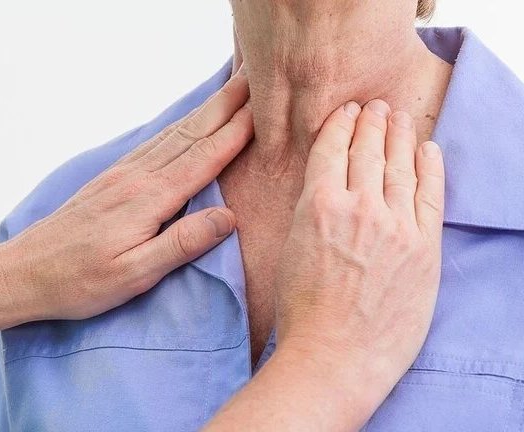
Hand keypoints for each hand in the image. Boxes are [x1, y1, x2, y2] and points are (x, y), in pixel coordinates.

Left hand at [3, 70, 252, 320]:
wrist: (25, 271)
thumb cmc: (79, 281)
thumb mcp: (134, 274)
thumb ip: (181, 244)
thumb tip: (227, 217)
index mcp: (147, 200)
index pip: (202, 159)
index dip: (235, 133)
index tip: (262, 109)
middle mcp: (136, 178)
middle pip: (190, 135)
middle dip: (225, 106)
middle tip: (252, 81)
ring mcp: (121, 175)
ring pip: (172, 134)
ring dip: (204, 110)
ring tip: (229, 91)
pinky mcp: (111, 179)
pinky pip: (153, 143)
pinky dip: (177, 126)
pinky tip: (185, 122)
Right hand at [205, 101, 443, 430]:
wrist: (333, 356)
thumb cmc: (301, 311)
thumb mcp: (290, 249)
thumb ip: (308, 212)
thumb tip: (324, 189)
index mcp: (317, 204)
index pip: (333, 148)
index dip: (341, 124)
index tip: (348, 111)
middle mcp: (358, 206)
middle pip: (368, 149)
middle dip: (372, 121)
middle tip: (376, 105)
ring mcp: (396, 225)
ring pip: (400, 165)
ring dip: (400, 136)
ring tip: (400, 118)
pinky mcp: (423, 247)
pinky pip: (430, 194)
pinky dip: (430, 166)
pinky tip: (428, 149)